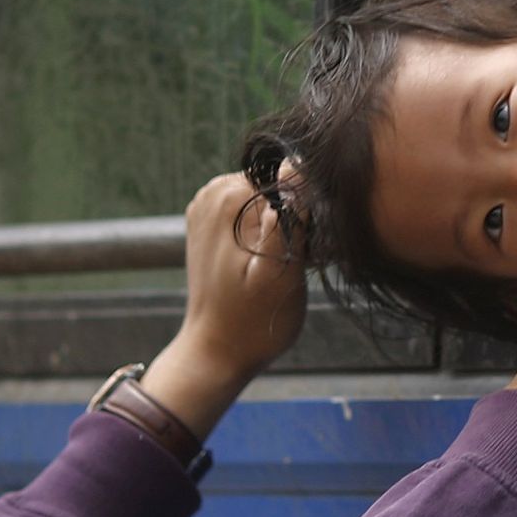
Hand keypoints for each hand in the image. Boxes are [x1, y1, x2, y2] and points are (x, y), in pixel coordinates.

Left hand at [138, 173, 307, 439]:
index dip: (308, 213)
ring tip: (277, 267)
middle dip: (294, 219)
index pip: (292, 177)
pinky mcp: (212, 222)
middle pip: (279, 187)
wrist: (216, 352)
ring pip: (270, 200)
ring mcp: (208, 205)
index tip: (302, 251)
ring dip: (283, 228)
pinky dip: (268, 233)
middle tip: (290, 265)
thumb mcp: (279, 271)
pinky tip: (265, 264)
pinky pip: (255, 213)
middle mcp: (213, 191)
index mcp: (229, 194)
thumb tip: (296, 164)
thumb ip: (288, 217)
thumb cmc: (252, 321)